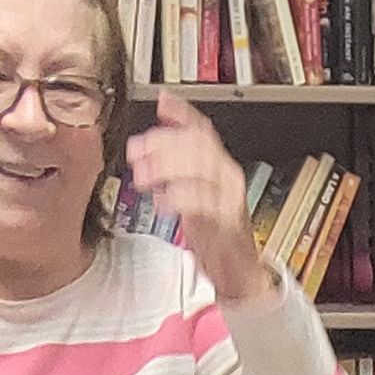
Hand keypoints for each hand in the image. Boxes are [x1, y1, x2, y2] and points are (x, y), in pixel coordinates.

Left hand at [126, 93, 274, 304]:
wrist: (239, 272)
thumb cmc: (214, 234)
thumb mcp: (192, 195)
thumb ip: (176, 168)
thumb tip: (151, 145)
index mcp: (220, 166)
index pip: (202, 129)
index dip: (181, 113)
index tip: (160, 102)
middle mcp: (227, 176)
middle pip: (197, 144)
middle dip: (162, 143)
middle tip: (136, 151)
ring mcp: (229, 198)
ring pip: (199, 168)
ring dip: (166, 167)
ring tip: (142, 177)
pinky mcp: (227, 222)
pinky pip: (202, 202)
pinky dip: (178, 198)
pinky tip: (161, 201)